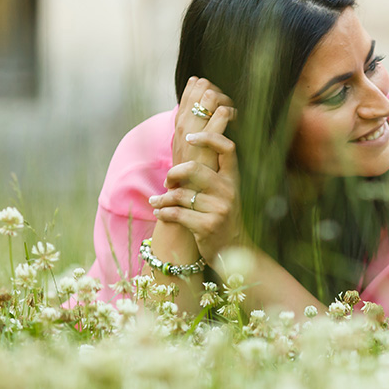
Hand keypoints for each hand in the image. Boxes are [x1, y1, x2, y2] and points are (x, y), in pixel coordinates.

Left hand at [150, 126, 243, 263]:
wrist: (232, 251)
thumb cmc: (221, 218)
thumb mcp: (223, 195)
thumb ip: (209, 177)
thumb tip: (182, 160)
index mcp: (233, 180)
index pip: (227, 149)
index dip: (209, 137)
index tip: (190, 138)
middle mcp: (229, 192)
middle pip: (194, 169)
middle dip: (173, 174)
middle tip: (167, 182)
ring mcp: (220, 209)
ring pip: (180, 194)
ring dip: (162, 199)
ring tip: (155, 202)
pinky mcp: (208, 226)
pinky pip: (177, 214)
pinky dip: (163, 213)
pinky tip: (159, 213)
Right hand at [172, 77, 235, 171]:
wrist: (188, 195)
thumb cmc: (193, 175)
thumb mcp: (189, 150)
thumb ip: (194, 133)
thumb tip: (203, 114)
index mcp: (179, 126)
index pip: (187, 95)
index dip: (199, 88)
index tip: (210, 93)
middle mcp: (184, 125)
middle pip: (199, 89)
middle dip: (214, 90)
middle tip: (223, 101)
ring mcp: (194, 130)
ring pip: (210, 97)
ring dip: (224, 99)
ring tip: (230, 111)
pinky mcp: (208, 138)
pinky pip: (222, 113)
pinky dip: (231, 111)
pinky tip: (234, 118)